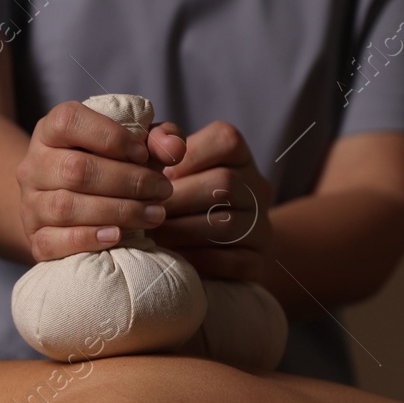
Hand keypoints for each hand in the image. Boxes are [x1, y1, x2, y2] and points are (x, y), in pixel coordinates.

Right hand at [16, 100, 186, 260]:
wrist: (69, 205)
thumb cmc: (109, 167)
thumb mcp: (134, 144)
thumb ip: (158, 138)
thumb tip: (174, 148)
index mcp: (52, 130)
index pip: (69, 121)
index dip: (109, 136)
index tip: (143, 154)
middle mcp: (33, 164)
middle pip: (75, 169)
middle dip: (128, 181)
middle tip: (163, 190)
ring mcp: (30, 203)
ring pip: (65, 207)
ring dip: (118, 212)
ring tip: (154, 215)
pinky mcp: (34, 237)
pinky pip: (52, 241)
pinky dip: (87, 239)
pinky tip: (117, 236)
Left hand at [150, 120, 272, 282]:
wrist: (216, 247)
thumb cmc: (180, 196)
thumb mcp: (171, 163)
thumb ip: (158, 144)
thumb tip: (147, 148)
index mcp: (239, 156)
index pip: (224, 141)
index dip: (188, 155)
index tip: (160, 173)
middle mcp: (257, 188)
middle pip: (223, 184)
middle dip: (176, 199)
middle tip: (143, 212)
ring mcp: (260, 226)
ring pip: (226, 224)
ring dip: (181, 231)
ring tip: (152, 236)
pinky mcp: (256, 261)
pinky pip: (232, 261)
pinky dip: (197, 259)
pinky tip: (173, 258)